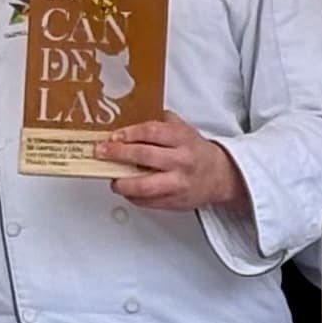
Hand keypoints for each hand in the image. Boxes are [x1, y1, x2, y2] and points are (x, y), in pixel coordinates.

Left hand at [97, 118, 245, 213]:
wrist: (220, 176)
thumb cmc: (197, 152)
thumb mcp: (184, 130)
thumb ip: (161, 123)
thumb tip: (130, 120)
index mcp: (182, 139)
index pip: (151, 132)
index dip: (129, 134)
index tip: (113, 137)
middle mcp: (180, 161)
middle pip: (144, 156)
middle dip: (118, 154)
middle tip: (101, 153)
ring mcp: (177, 183)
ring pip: (144, 186)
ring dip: (123, 183)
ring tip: (113, 179)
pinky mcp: (174, 201)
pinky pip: (147, 202)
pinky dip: (132, 196)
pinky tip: (126, 189)